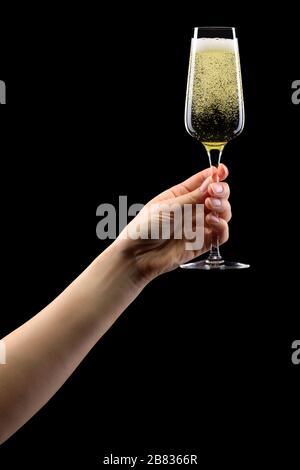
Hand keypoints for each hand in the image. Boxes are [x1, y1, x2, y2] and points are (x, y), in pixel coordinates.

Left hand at [115, 164, 230, 282]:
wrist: (138, 256)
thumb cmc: (145, 228)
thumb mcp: (169, 207)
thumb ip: (193, 196)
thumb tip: (212, 182)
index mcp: (181, 194)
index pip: (204, 180)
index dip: (216, 174)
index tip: (222, 171)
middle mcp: (192, 209)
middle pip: (218, 196)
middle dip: (221, 191)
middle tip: (214, 193)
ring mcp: (198, 226)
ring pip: (223, 213)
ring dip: (222, 207)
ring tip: (211, 206)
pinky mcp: (202, 243)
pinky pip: (220, 234)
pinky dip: (222, 227)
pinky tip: (212, 222)